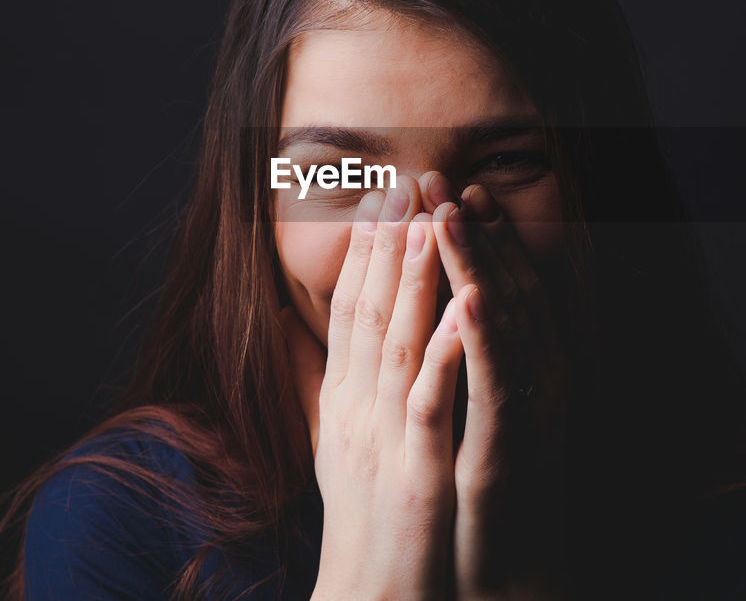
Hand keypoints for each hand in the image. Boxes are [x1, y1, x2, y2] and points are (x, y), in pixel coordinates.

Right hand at [281, 176, 465, 600]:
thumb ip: (312, 377)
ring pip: (395, 345)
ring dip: (412, 282)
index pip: (347, 311)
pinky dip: (444, 352)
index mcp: (341, 400)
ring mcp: (382, 438)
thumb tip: (284, 323)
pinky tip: (461, 308)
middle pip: (366, 314)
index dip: (363, 253)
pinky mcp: (414, 471)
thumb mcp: (330, 438)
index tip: (379, 200)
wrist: (366, 591)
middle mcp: (354, 410)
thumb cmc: (359, 514)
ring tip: (427, 224)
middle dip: (384, 247)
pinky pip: (430, 402)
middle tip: (401, 186)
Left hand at [422, 172, 569, 600]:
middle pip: (506, 294)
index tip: (451, 193)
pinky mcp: (511, 449)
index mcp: (521, 374)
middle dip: (476, 236)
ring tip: (452, 215)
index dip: (479, 241)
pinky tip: (469, 294)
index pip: (499, 292)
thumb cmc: (479, 496)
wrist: (505, 576)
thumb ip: (463, 368)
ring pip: (504, 326)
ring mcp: (528, 415)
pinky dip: (486, 336)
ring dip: (479, 266)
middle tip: (447, 179)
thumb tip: (440, 320)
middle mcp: (535, 384)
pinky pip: (499, 383)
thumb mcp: (471, 419)